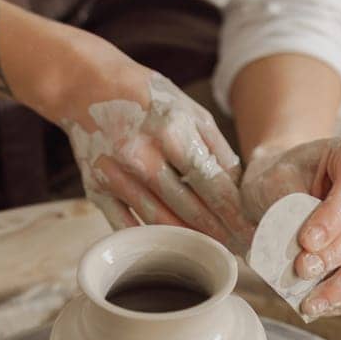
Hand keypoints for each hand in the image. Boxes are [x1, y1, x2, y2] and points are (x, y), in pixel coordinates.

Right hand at [42, 45, 252, 252]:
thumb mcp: (190, 111)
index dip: (236, 215)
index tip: (254, 233)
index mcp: (171, 133)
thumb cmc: (148, 99)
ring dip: (191, 242)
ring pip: (161, 223)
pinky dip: (150, 242)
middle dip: (221, 234)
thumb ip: (218, 150)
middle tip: (242, 251)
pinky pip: (126, 227)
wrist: (86, 85)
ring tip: (215, 253)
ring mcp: (115, 175)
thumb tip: (241, 191)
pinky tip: (173, 251)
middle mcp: (141, 156)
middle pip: (190, 209)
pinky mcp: (95, 189)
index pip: (214, 186)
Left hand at [240, 135, 340, 317]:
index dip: (335, 216)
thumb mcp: (273, 176)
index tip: (307, 240)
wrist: (281, 185)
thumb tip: (299, 248)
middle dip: (336, 253)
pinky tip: (319, 306)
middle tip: (302, 269)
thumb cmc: (278, 175)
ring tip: (310, 301)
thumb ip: (287, 204)